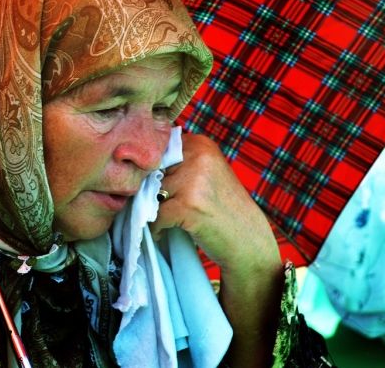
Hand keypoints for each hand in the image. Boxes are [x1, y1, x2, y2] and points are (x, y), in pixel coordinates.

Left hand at [151, 132, 283, 366]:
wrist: (248, 240)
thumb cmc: (222, 208)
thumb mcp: (206, 174)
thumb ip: (178, 164)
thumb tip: (136, 167)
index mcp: (201, 144)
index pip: (157, 150)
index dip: (151, 171)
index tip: (154, 188)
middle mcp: (199, 156)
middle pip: (151, 172)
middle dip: (149, 191)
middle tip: (157, 207)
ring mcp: (194, 180)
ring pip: (150, 193)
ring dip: (151, 210)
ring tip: (164, 220)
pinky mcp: (188, 205)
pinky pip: (156, 216)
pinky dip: (156, 228)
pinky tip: (165, 232)